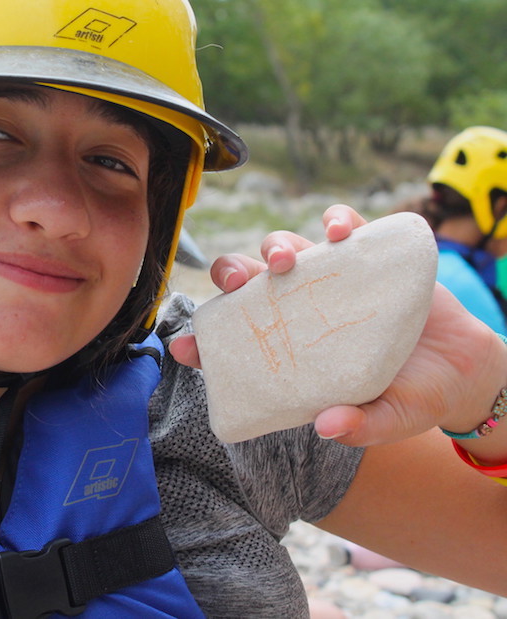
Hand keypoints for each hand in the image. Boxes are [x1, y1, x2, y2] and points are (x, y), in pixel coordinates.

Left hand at [169, 204, 506, 451]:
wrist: (464, 369)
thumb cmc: (411, 397)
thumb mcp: (387, 420)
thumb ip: (359, 426)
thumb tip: (327, 426)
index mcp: (287, 352)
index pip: (231, 343)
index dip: (202, 343)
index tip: (183, 347)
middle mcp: (297, 310)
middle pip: (246, 283)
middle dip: (230, 275)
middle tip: (237, 283)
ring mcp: (327, 280)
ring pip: (284, 249)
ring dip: (274, 247)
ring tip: (284, 262)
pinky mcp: (365, 257)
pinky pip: (342, 228)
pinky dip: (337, 221)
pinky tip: (341, 232)